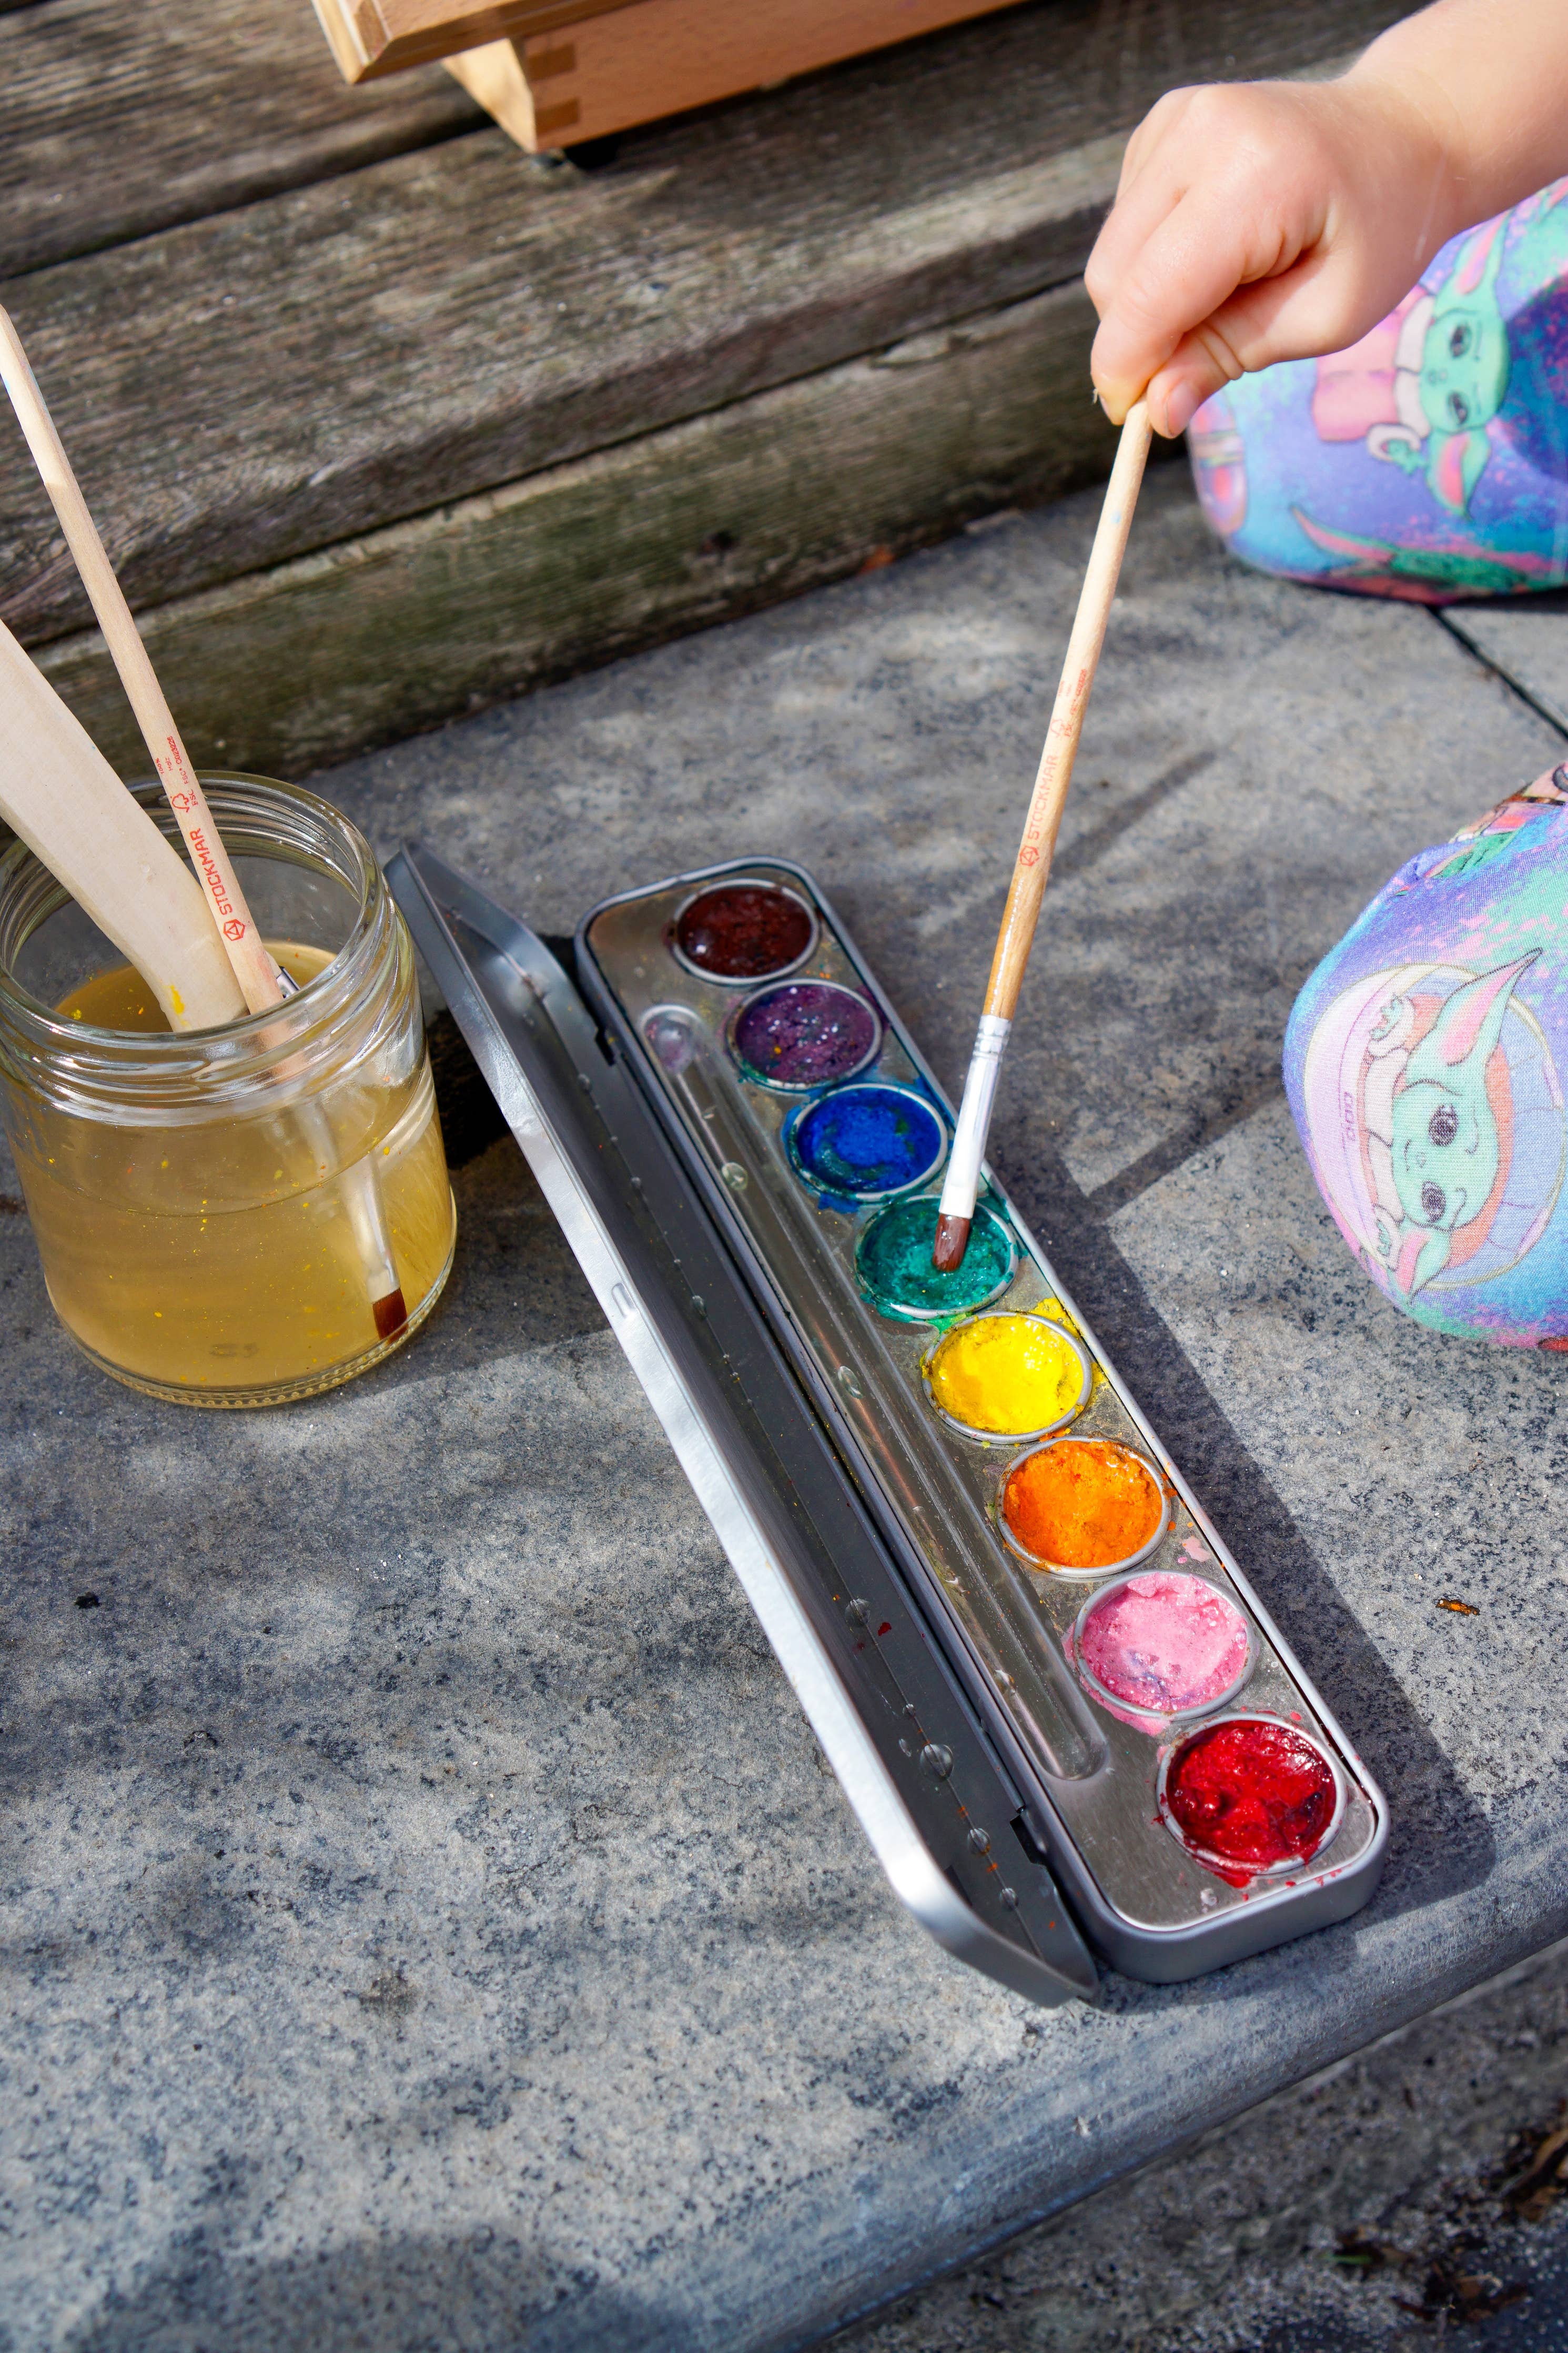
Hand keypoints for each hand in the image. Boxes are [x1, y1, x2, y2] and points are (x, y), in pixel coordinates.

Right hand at [1086, 74, 1456, 435]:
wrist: (1404, 129)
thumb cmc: (1379, 229)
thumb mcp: (1326, 315)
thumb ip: (1231, 356)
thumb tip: (1155, 410)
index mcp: (1255, 176)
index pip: (1149, 292)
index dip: (1127, 369)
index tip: (1140, 418)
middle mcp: (1200, 131)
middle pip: (1112, 275)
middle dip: (1137, 338)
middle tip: (1200, 360)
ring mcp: (1174, 119)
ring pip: (1110, 255)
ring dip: (1147, 300)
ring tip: (1228, 290)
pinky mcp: (1161, 124)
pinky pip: (1124, 226)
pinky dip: (1154, 261)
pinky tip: (1214, 250)